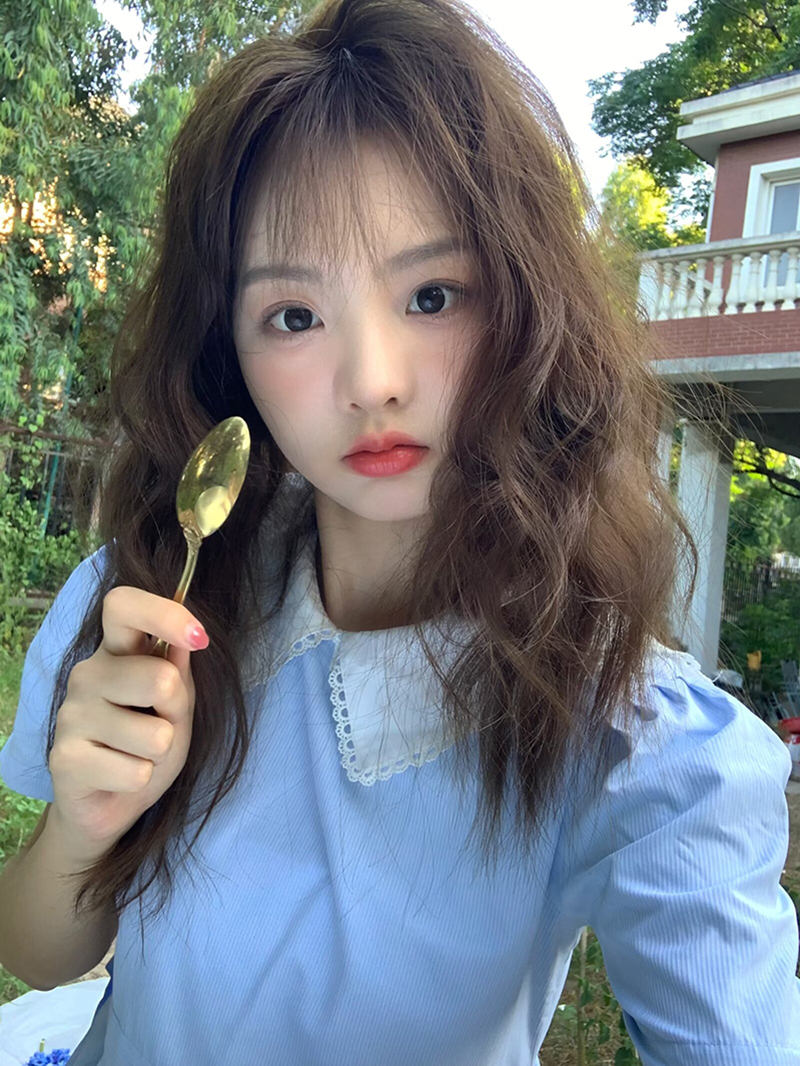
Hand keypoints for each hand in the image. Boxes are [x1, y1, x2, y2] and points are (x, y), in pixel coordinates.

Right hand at [48, 586, 208, 850]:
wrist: (110, 802)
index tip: (199, 638)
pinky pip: (135, 772)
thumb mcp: (177, 709)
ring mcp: (71, 714)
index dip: (164, 614)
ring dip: (160, 752)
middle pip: (158, 678)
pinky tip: (118, 777)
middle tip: (160, 727)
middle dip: (177, 712)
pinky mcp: (63, 758)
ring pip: (155, 734)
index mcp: (116, 651)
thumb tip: (187, 641)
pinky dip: (140, 780)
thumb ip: (180, 675)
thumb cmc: (147, 745)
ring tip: (137, 755)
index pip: (122, 605)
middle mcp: (88, 674)